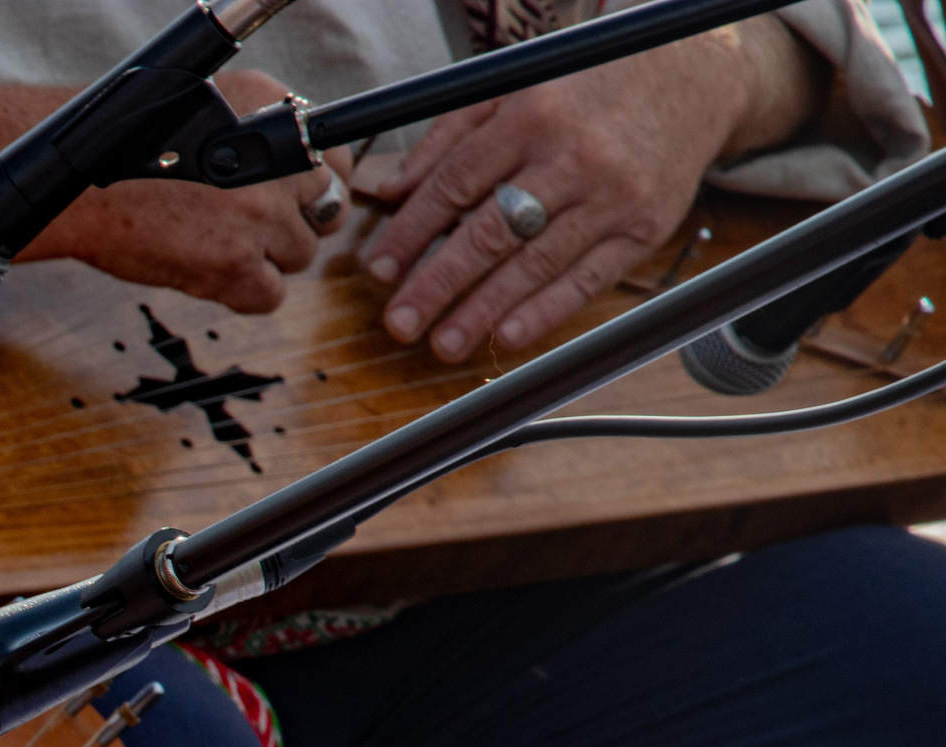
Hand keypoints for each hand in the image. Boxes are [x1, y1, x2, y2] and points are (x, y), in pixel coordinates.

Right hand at [0, 73, 340, 314]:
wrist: (77, 186)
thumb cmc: (125, 146)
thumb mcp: (205, 106)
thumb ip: (261, 128)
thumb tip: (299, 164)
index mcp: (272, 111)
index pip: (335, 157)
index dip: (317, 183)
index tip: (297, 196)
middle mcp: (275, 161)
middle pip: (324, 210)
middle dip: (292, 222)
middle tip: (250, 224)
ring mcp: (258, 215)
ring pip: (298, 255)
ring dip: (265, 258)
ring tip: (220, 246)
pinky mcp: (233, 264)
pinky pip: (269, 295)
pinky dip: (244, 292)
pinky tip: (213, 274)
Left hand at [360, 22, 817, 359]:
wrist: (693, 77)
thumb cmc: (587, 89)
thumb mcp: (513, 88)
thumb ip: (449, 137)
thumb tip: (395, 190)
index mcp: (531, 117)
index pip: (456, 183)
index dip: (411, 232)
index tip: (378, 270)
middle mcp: (572, 158)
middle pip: (490, 232)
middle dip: (438, 284)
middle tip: (400, 323)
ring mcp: (612, 196)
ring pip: (535, 264)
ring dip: (483, 311)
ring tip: (443, 343)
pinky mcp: (644, 228)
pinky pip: (587, 280)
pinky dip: (544, 312)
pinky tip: (506, 336)